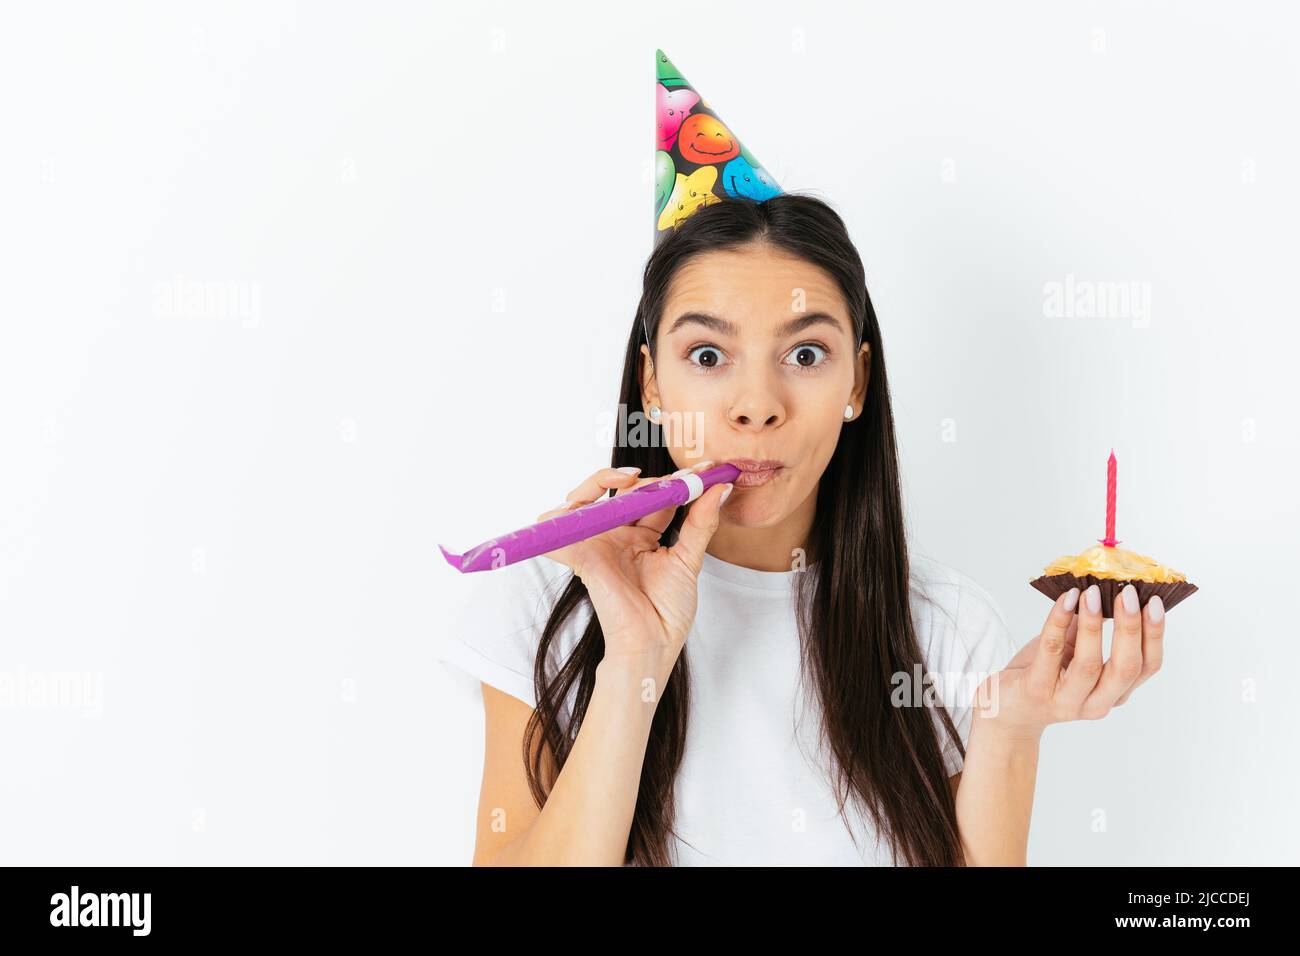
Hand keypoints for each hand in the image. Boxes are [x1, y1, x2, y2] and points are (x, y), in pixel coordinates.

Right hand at [533, 460, 730, 667]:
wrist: (654, 643)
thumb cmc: (668, 611)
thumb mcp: (690, 559)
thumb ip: (702, 522)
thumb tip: (721, 488)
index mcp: (641, 535)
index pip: (654, 495)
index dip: (677, 479)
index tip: (707, 469)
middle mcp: (617, 534)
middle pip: (621, 489)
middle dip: (649, 478)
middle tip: (681, 479)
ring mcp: (597, 543)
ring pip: (585, 496)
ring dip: (603, 478)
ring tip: (631, 479)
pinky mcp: (581, 555)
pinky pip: (560, 528)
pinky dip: (562, 514)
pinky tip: (588, 500)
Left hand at [969, 583, 1166, 744]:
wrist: (1007, 710)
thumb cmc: (1046, 674)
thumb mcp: (1076, 653)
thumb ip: (1093, 629)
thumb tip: (1107, 588)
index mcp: (1115, 692)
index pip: (1147, 667)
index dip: (1155, 635)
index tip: (1155, 602)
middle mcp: (1096, 703)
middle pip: (1125, 668)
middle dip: (1130, 628)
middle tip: (1129, 593)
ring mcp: (1066, 701)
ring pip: (1089, 664)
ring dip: (1093, 625)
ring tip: (1092, 593)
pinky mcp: (1036, 691)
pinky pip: (1051, 652)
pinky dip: (1058, 622)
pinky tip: (1065, 600)